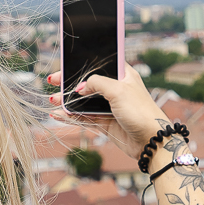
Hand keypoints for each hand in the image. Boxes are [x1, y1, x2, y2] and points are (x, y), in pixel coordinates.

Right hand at [48, 65, 166, 158]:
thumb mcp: (118, 90)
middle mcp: (115, 89)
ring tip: (53, 101)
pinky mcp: (105, 122)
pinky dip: (71, 116)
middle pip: (87, 82)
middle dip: (69, 83)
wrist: (151, 141)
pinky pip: (84, 117)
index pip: (99, 64)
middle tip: (53, 82)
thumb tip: (80, 88)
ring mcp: (109, 106)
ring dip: (68, 101)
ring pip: (83, 101)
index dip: (82, 63)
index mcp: (123, 75)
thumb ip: (96, 83)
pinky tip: (59, 114)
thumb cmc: (141, 111)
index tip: (64, 65)